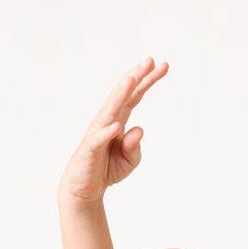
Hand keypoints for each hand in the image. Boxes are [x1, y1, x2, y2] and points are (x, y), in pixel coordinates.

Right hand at [57, 56, 168, 204]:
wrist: (85, 187)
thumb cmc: (106, 169)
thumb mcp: (129, 161)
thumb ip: (135, 147)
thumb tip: (139, 129)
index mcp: (118, 120)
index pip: (134, 96)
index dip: (147, 81)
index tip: (162, 66)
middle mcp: (107, 121)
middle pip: (123, 95)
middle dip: (136, 77)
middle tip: (150, 61)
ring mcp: (97, 133)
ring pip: (110, 110)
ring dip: (120, 94)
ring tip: (132, 80)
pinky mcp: (90, 149)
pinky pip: (99, 139)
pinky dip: (107, 132)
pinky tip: (117, 125)